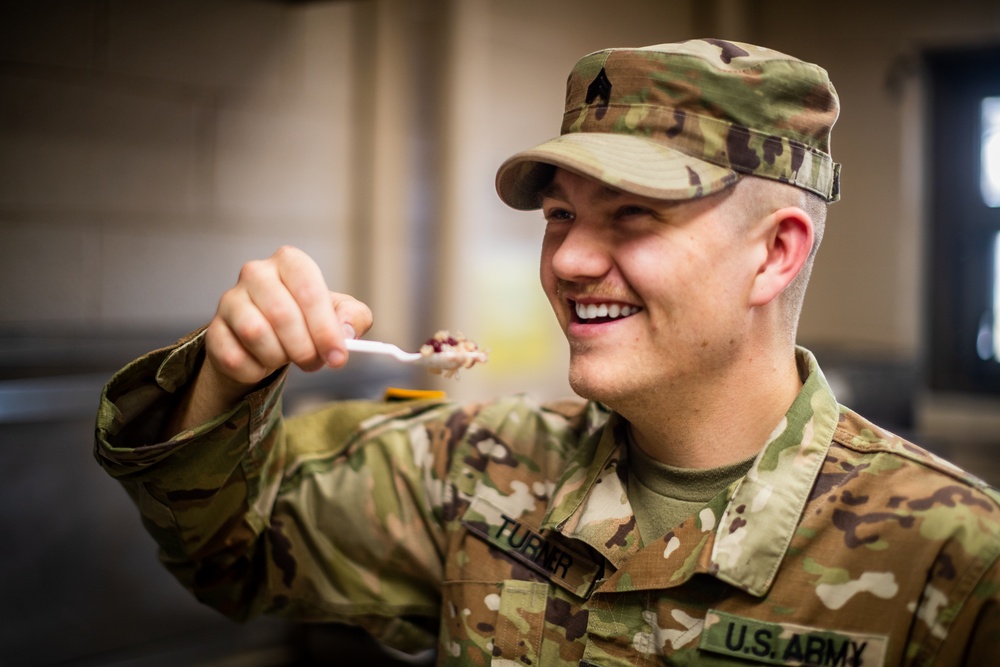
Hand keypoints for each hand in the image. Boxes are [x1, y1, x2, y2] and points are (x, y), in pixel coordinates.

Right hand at [205, 246, 372, 387]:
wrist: (269, 337)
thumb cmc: (307, 318)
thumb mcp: (340, 313)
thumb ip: (352, 318)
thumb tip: (345, 334)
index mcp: (290, 262)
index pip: (309, 291)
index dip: (325, 328)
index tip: (338, 357)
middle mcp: (256, 273)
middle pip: (282, 315)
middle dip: (305, 348)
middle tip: (314, 362)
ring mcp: (230, 300)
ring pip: (256, 334)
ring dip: (279, 357)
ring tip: (287, 357)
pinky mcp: (215, 330)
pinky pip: (236, 358)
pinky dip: (256, 370)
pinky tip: (263, 363)